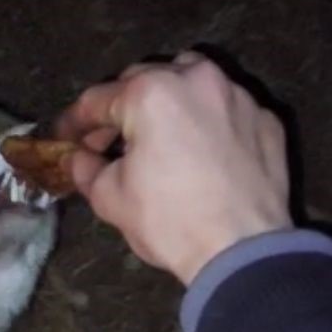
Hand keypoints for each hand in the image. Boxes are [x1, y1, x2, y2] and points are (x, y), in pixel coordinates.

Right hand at [54, 51, 293, 285]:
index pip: (97, 100)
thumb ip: (86, 168)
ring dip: (167, 99)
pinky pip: (226, 108)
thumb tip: (79, 158)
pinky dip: (207, 121)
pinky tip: (200, 150)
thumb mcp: (110, 197)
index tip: (64, 139)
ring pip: (191, 80)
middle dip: (121, 107)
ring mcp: (237, 96)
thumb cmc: (169, 221)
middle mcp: (196, 79)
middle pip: (144, 79)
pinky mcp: (267, 118)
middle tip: (107, 141)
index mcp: (150, 93)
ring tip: (158, 133)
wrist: (243, 252)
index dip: (74, 122)